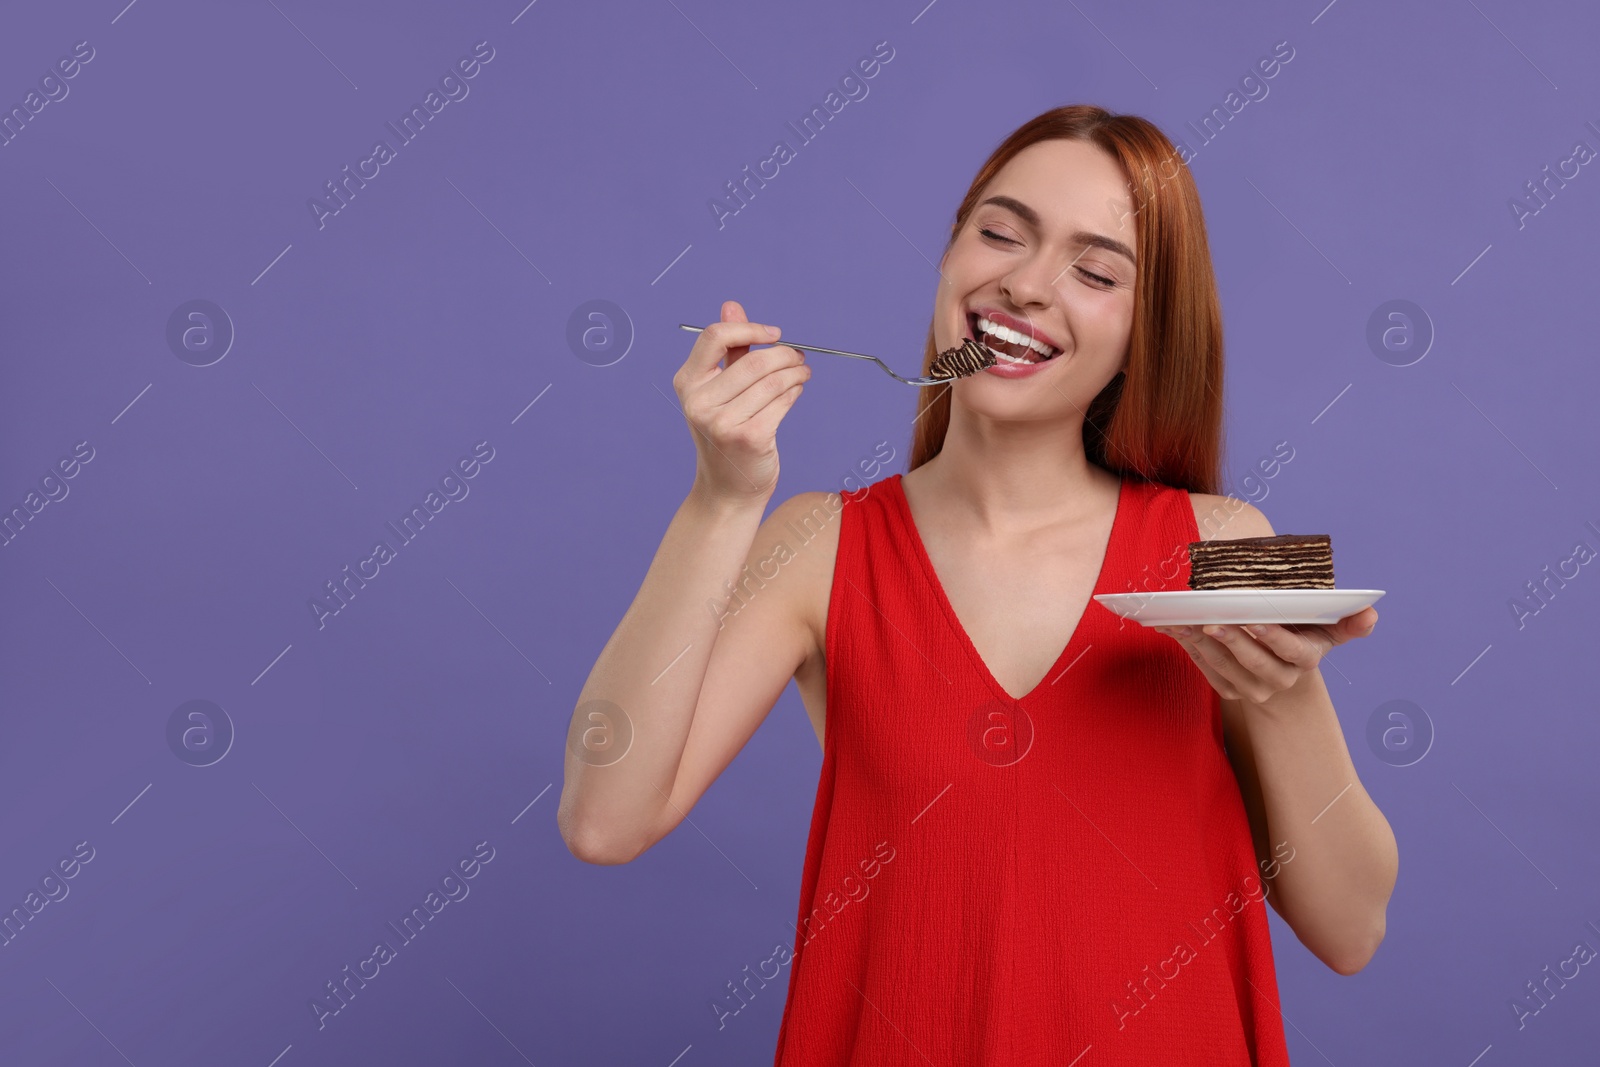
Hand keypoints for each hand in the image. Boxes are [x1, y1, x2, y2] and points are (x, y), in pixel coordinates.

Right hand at [672, 300, 810, 504]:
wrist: (728, 488)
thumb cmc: (726, 433)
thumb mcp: (719, 389)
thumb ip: (728, 349)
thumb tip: (732, 305)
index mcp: (687, 383)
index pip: (715, 337)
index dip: (749, 329)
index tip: (773, 333)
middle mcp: (699, 402)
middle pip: (753, 360)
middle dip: (784, 354)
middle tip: (798, 356)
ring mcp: (722, 422)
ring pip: (773, 381)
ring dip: (795, 372)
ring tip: (802, 372)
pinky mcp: (749, 437)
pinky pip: (782, 401)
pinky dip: (795, 391)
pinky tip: (796, 390)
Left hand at [1152, 607, 1377, 703]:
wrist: (1282, 665)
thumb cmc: (1304, 633)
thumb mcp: (1328, 627)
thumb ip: (1347, 622)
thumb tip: (1371, 612)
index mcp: (1306, 659)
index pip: (1292, 651)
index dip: (1272, 637)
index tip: (1253, 618)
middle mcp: (1282, 679)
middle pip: (1254, 662)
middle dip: (1231, 641)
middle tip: (1210, 620)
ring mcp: (1254, 689)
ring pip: (1227, 668)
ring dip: (1203, 645)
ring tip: (1185, 622)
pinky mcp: (1231, 691)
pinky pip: (1208, 673)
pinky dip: (1191, 652)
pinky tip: (1177, 631)